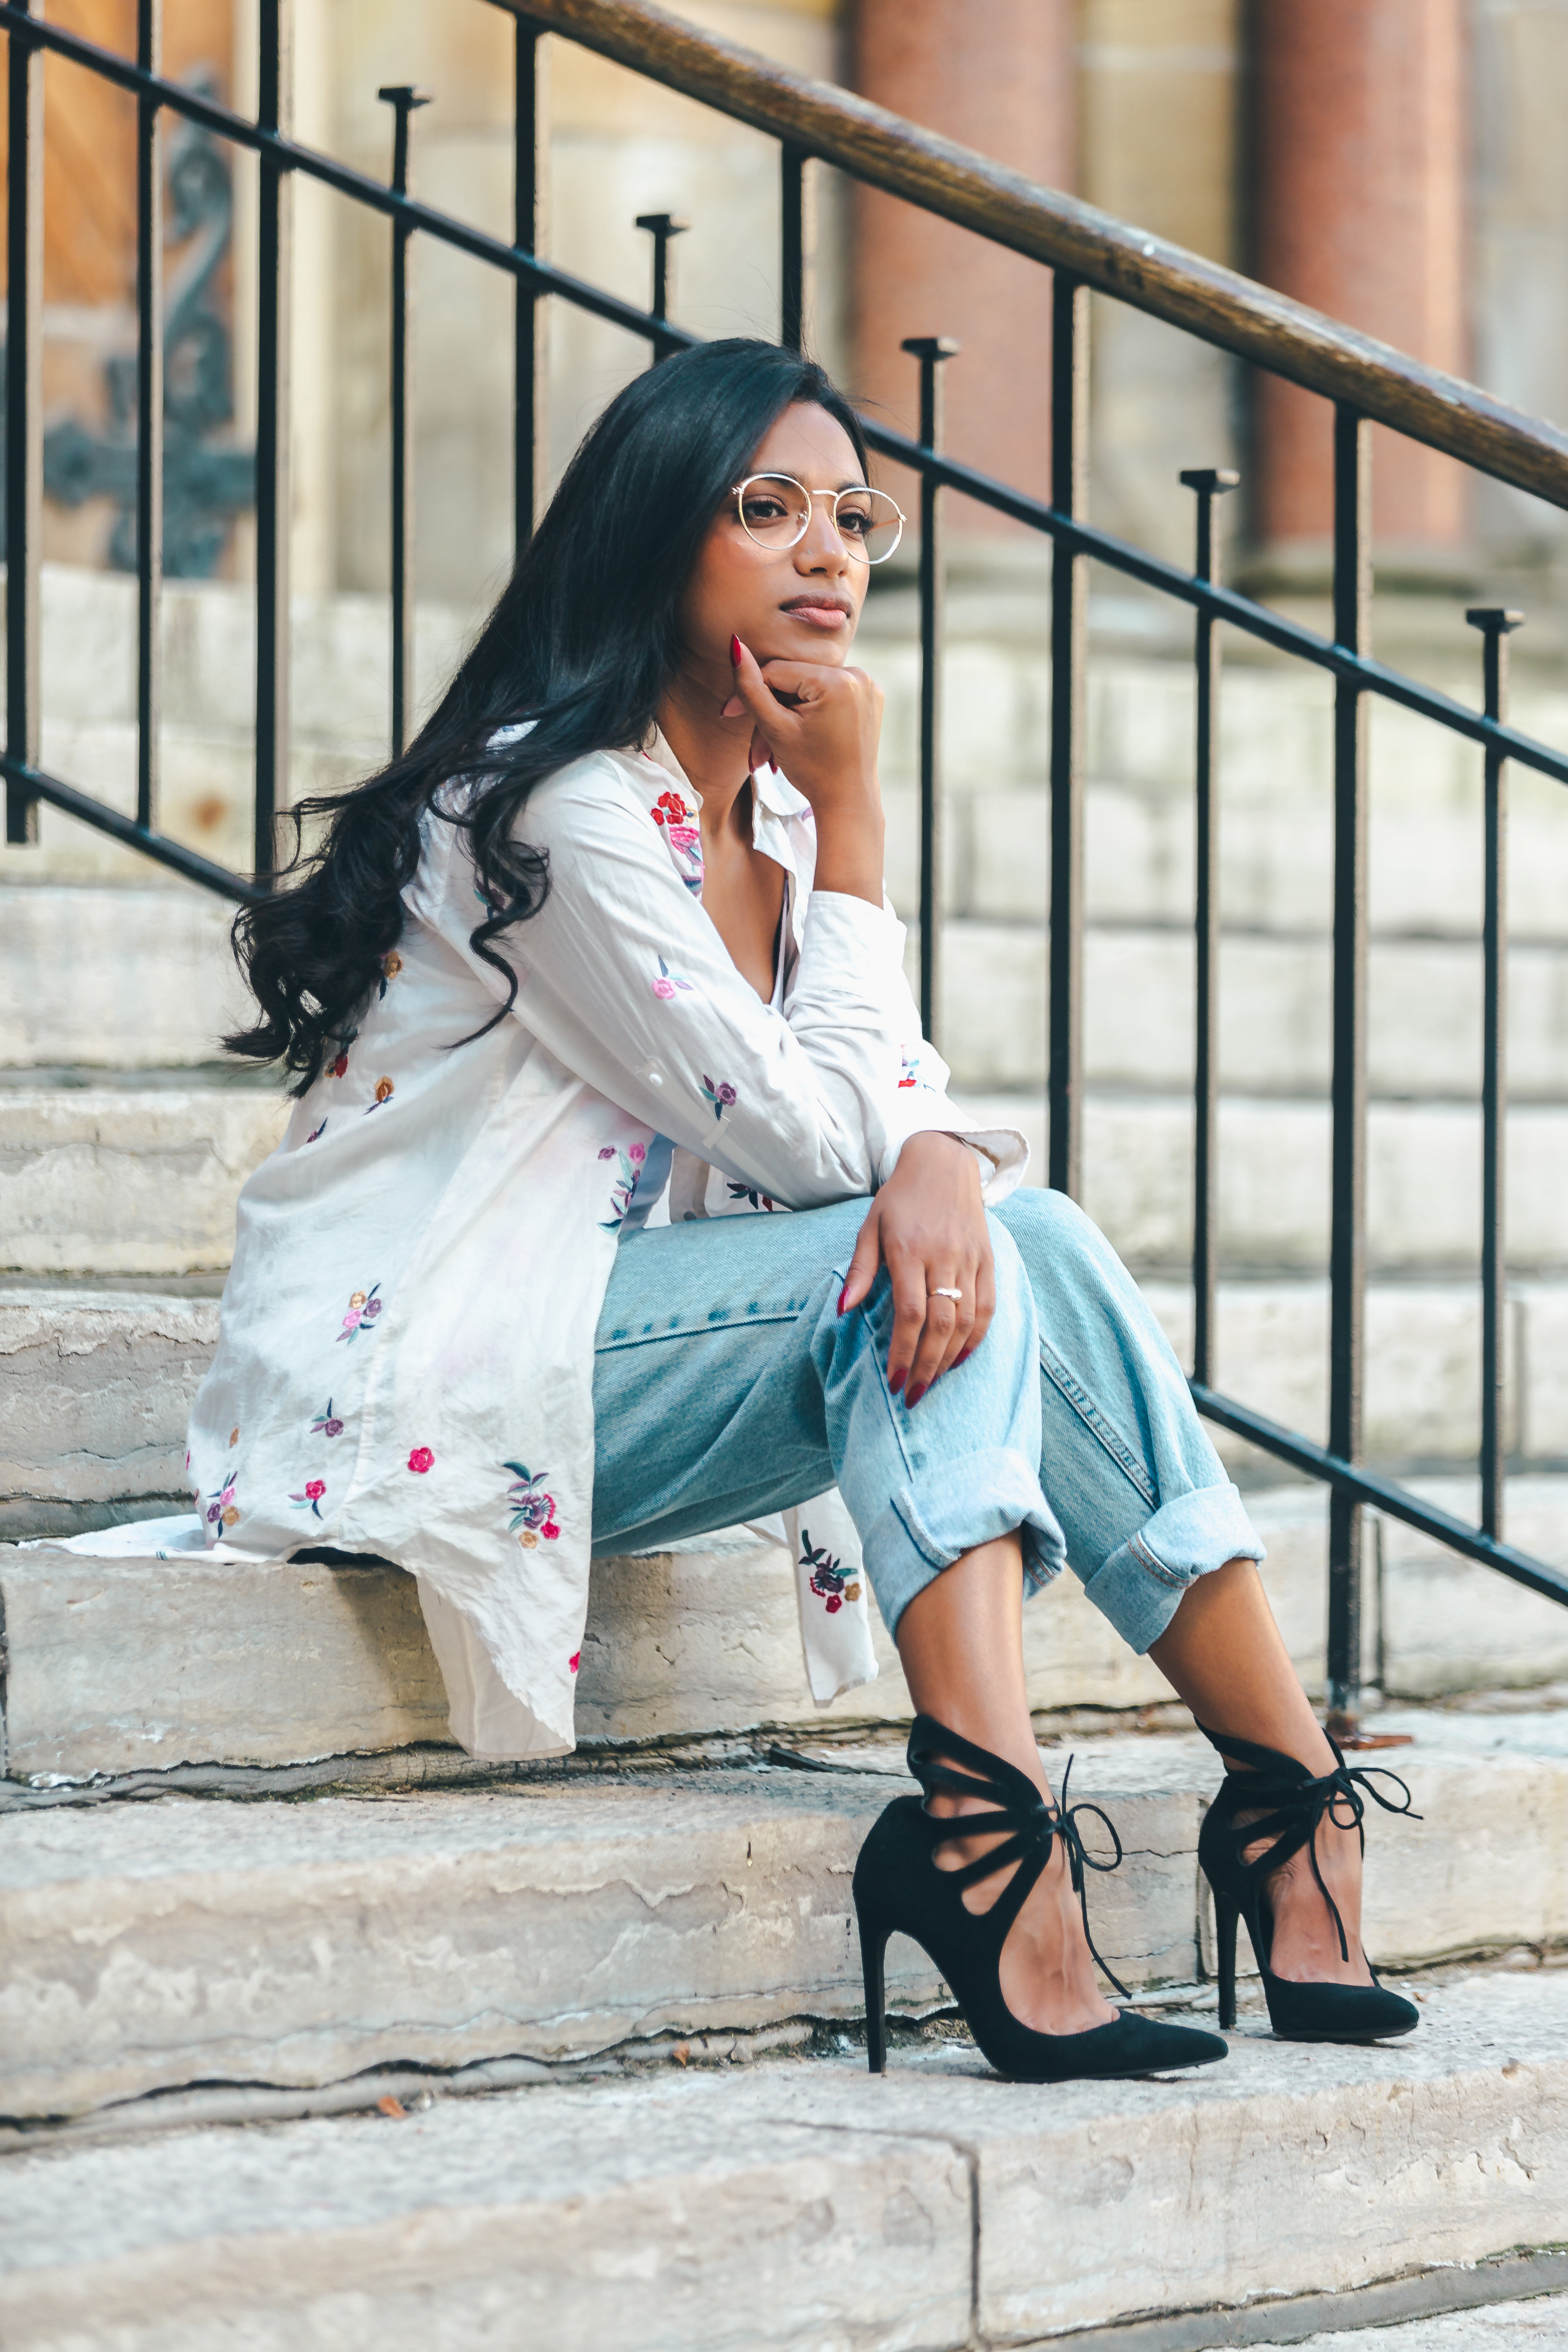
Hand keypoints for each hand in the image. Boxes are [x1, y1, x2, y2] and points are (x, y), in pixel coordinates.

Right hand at [723, 637, 883, 829]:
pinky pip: (828, 694)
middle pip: (795, 680)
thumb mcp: (775, 728)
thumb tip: (734, 645)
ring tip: (773, 746)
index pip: (778, 672)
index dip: (751, 691)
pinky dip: (810, 710)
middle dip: (771, 709)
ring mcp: (868, 686)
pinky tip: (801, 733)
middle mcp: (858, 676)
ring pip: (809, 688)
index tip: (728, 713)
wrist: (847, 802)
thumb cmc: (812, 771)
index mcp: (838, 681)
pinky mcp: (870, 697)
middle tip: (754, 741)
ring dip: (788, 713)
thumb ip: (752, 687)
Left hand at [839, 1132, 995, 1403]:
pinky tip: (962, 1357)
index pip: (910, 1313)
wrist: (944, 1162)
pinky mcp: (988, 1258)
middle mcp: (943, 1256)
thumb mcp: (870, 1226)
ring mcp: (970, 1258)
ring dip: (950, 1357)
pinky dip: (978, 1336)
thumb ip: (860, 1269)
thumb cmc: (899, 1198)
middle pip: (940, 1323)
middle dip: (926, 1365)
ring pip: (966, 1319)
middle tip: (913, 1395)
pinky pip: (988, 1305)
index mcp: (909, 1249)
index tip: (894, 1381)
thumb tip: (844, 1310)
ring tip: (933, 1381)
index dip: (903, 1351)